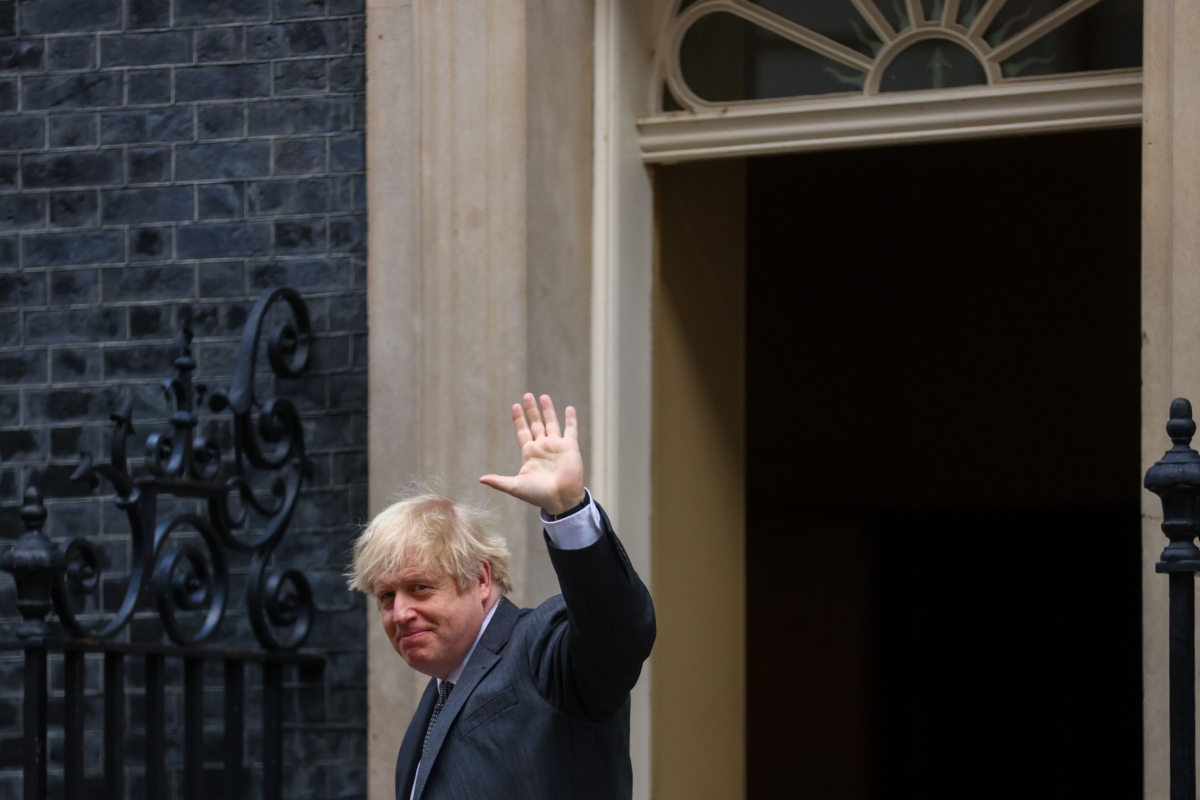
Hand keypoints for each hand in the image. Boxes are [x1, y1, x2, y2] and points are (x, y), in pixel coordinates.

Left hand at [480, 394, 584, 515]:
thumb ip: (499, 481)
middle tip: (527, 395)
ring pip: (551, 423)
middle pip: (535, 424)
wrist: (560, 499)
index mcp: (529, 453)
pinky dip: (570, 419)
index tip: (515, 407)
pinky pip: (570, 430)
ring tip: (543, 396)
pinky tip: (569, 408)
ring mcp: (556, 446)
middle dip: (531, 410)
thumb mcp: (515, 486)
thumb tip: (480, 479)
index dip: (518, 420)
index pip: (522, 432)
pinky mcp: (570, 447)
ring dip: (548, 410)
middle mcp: (542, 447)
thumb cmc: (538, 494)